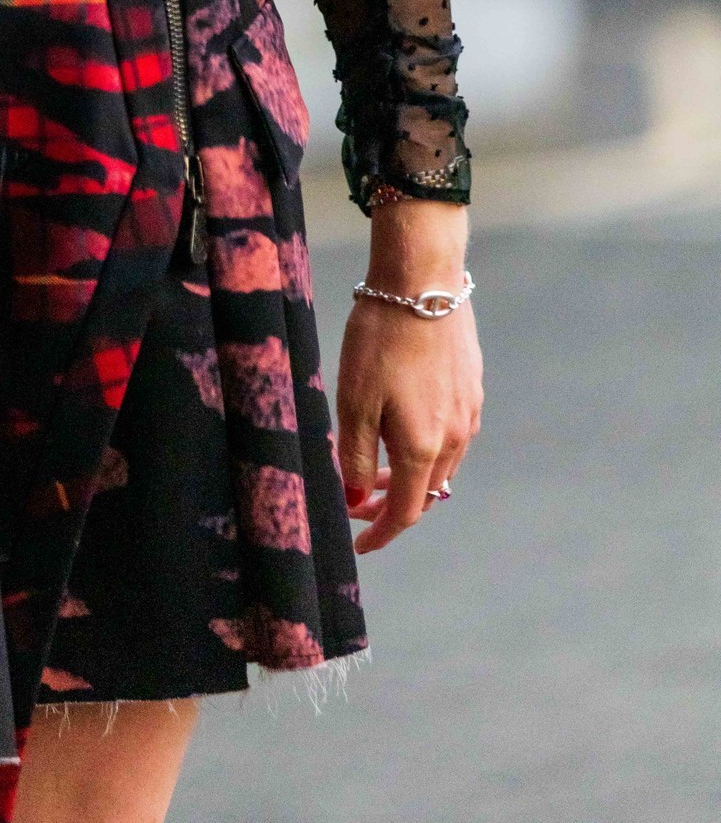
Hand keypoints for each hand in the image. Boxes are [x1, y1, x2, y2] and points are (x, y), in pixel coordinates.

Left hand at [335, 200, 482, 554]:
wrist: (422, 280)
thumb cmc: (380, 338)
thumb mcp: (353, 400)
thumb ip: (355, 456)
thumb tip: (356, 499)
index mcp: (423, 448)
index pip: (404, 512)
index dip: (380, 533)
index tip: (358, 545)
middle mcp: (455, 437)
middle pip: (425, 493)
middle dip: (390, 504)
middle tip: (355, 497)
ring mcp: (468, 412)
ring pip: (441, 464)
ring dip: (409, 474)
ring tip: (374, 462)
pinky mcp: (472, 387)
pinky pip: (452, 435)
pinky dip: (426, 446)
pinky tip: (402, 424)